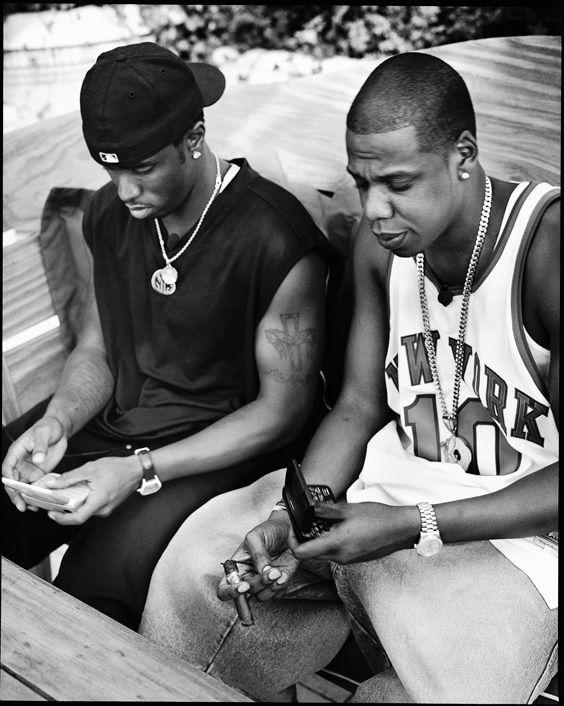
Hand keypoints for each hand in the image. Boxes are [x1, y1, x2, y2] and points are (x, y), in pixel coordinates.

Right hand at [2, 416, 67, 511]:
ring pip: (23, 487)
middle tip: (21, 506)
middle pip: (12, 482)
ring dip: (25, 498)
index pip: (7, 468)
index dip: (9, 479)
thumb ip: (40, 446)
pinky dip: (37, 495)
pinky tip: (41, 503)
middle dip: (15, 495)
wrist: (60, 429)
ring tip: (31, 508)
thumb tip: (37, 459)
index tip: (14, 487)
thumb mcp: (44, 433)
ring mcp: (29, 470)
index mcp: (16, 452)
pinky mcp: (39, 474)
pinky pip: (36, 487)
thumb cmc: (48, 427)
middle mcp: (20, 463)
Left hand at [40, 455, 140, 525]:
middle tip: (54, 500)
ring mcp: (107, 508)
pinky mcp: (108, 505)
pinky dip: (84, 500)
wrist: (136, 469)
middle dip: (66, 508)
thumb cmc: (118, 468)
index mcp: (99, 501)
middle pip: (80, 514)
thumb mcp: (91, 468)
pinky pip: (93, 506)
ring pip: (86, 509)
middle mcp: (103, 509)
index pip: (78, 518)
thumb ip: (70, 477)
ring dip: (75, 502)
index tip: (52, 513)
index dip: (62, 519)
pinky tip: (81, 490)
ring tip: (68, 492)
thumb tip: (53, 485)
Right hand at [217, 511, 299, 604]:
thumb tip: (263, 572)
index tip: (244, 586)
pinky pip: (277, 594)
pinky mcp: (277, 584)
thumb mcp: (256, 537)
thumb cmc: (268, 531)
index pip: (224, 589)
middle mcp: (247, 578)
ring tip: (279, 572)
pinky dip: (282, 585)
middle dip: (259, 584)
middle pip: (245, 595)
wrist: (288, 530)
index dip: (230, 592)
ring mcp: (262, 583)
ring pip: (262, 597)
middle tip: (272, 572)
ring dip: (271, 587)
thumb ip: (258, 554)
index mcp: (236, 568)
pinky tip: (285, 572)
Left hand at [288, 501, 419, 563]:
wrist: (401, 529)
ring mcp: (348, 560)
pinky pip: (336, 553)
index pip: (302, 553)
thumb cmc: (378, 517)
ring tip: (325, 522)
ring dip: (319, 540)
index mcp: (336, 544)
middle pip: (311, 554)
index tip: (294, 528)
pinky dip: (331, 543)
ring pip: (324, 554)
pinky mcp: (355, 559)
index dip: (292, 541)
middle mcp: (340, 556)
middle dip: (305, 539)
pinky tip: (339, 528)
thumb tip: (309, 508)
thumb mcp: (349, 509)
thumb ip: (326, 510)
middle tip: (307, 522)